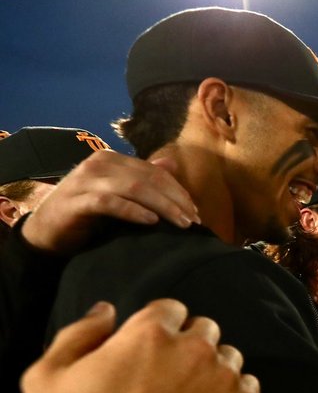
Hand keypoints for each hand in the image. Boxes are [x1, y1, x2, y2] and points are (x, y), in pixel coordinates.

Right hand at [21, 300, 258, 392]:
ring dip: (211, 368)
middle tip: (167, 374)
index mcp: (149, 332)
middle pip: (204, 330)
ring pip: (228, 357)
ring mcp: (221, 379)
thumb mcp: (47, 375)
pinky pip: (248, 385)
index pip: (171, 309)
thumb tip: (107, 310)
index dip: (158, 327)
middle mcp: (193, 348)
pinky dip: (233, 392)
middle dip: (187, 344)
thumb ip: (80, 332)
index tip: (148, 349)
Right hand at [22, 152, 199, 254]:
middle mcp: (99, 164)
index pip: (154, 172)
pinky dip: (133, 211)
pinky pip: (110, 203)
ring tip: (181, 223)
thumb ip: (142, 179)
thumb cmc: (87, 214)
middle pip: (148, 179)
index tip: (196, 212)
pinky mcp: (77, 201)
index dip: (179, 191)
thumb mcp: (118, 194)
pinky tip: (151, 222)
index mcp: (112, 160)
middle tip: (194, 221)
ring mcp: (86, 181)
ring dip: (163, 206)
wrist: (46, 232)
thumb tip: (172, 164)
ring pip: (134, 188)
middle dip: (176, 200)